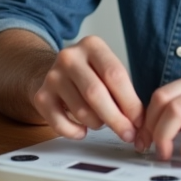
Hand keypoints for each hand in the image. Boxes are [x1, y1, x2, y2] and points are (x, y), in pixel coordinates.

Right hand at [30, 36, 144, 143]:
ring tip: (101, 122)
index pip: (115, 75)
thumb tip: (140, 122)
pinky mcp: (41, 96)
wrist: (50, 71)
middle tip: (128, 134)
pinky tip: (82, 130)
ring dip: (97, 124)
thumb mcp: (106, 70)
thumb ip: (123, 90)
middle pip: (96, 93)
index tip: (140, 121)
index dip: (130, 102)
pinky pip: (60, 124)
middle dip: (116, 119)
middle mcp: (69, 57)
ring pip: (81, 111)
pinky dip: (75, 132)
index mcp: (92, 45)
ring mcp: (52, 76)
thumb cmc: (89, 74)